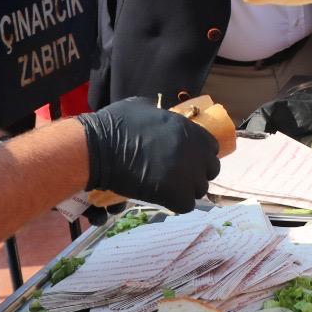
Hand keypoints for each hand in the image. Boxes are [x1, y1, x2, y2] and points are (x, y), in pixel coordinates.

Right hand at [79, 97, 221, 212]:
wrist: (101, 149)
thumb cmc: (116, 125)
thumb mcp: (142, 106)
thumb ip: (158, 111)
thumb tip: (157, 112)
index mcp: (188, 129)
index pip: (211, 147)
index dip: (200, 155)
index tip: (188, 159)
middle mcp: (194, 152)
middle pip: (210, 170)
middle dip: (197, 173)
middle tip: (179, 176)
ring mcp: (187, 174)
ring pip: (199, 189)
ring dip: (186, 190)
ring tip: (168, 188)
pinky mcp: (176, 195)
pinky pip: (186, 205)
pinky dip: (176, 203)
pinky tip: (163, 198)